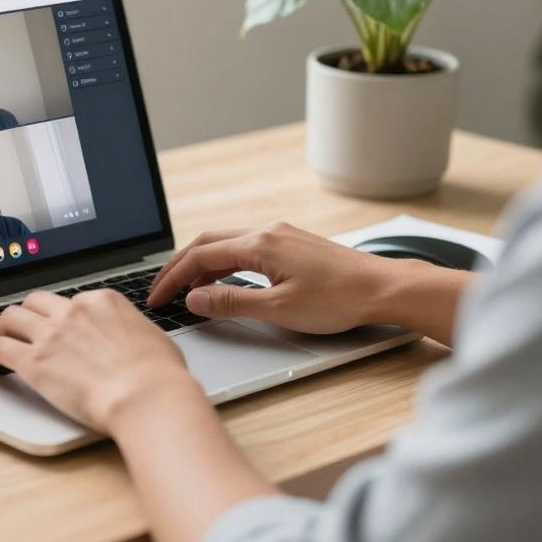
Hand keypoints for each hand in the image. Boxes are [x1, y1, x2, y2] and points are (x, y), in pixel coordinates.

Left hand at [0, 289, 198, 431]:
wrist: (146, 396)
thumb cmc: (159, 376)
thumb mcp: (154, 338)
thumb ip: (133, 332)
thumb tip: (134, 340)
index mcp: (102, 302)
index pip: (70, 301)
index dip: (59, 316)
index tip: (55, 327)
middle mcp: (73, 311)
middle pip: (36, 302)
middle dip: (25, 314)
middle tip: (18, 327)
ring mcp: (51, 334)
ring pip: (11, 318)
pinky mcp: (34, 361)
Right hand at [146, 222, 467, 342]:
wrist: (385, 289)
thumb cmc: (340, 300)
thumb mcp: (279, 309)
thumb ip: (231, 303)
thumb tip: (195, 298)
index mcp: (260, 244)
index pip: (200, 256)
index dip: (173, 278)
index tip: (156, 298)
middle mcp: (268, 232)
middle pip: (208, 242)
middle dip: (180, 266)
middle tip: (162, 290)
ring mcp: (282, 235)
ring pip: (228, 243)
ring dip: (203, 264)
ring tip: (189, 290)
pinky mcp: (294, 244)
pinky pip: (246, 247)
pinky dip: (225, 262)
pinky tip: (227, 281)